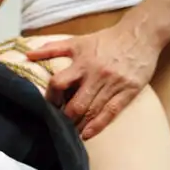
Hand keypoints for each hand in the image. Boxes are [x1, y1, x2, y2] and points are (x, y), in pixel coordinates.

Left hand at [25, 24, 160, 138]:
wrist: (141, 34)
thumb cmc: (106, 40)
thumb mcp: (77, 42)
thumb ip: (52, 49)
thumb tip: (28, 54)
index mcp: (82, 63)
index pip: (59, 83)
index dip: (50, 97)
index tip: (45, 106)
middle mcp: (97, 75)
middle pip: (76, 104)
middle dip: (64, 118)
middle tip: (56, 126)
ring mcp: (114, 84)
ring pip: (92, 111)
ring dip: (78, 125)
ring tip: (69, 134)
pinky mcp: (129, 91)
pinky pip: (111, 112)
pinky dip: (97, 126)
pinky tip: (86, 135)